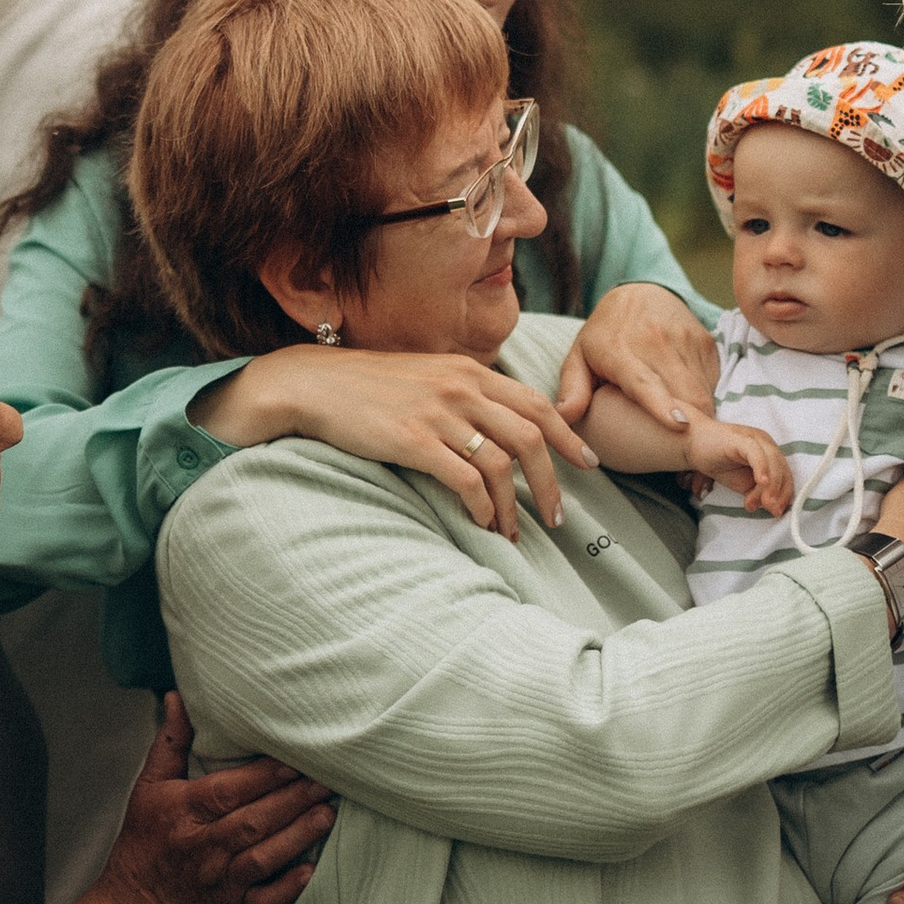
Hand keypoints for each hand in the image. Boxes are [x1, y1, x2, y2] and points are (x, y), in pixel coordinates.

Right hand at [100, 696, 335, 903]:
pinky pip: (262, 901)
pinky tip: (309, 870)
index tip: (293, 759)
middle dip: (291, 802)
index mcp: (181, 812)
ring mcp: (218, 880)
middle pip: (250, 823)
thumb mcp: (151, 786)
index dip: (262, 777)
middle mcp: (200, 847)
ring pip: (261, 859)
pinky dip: (286, 888)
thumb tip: (179, 697)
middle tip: (325, 781)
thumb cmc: (148, 837)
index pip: (224, 792)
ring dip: (297, 837)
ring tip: (326, 814)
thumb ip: (171, 741)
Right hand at [207, 346, 591, 540]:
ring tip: (514, 533)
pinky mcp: (413, 440)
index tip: (588, 464)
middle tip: (559, 516)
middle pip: (532, 437)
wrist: (315, 383)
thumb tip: (503, 425)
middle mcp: (461, 387)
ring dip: (514, 507)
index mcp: (470, 370)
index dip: (570, 436)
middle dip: (552, 482)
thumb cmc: (371, 386)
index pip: (538, 404)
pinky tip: (481, 524)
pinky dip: (481, 508)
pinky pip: (464, 481)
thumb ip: (467, 392)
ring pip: (501, 465)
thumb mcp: (428, 375)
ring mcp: (438, 413)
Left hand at [555, 281, 718, 436]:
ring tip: (690, 436)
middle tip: (687, 461)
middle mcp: (655, 341)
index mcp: (618, 349)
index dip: (661, 404)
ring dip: (699, 419)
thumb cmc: (605, 335)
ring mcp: (684, 340)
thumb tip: (563, 418)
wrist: (642, 292)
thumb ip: (572, 389)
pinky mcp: (706, 342)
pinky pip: (712, 383)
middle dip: (692, 428)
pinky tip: (689, 405)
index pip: (643, 380)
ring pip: (702, 392)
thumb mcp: (580, 357)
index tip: (678, 425)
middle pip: (684, 395)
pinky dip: (704, 401)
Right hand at [678, 420, 793, 517]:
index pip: (785, 475)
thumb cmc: (717, 461)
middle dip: (779, 493)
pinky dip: (762, 468)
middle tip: (770, 510)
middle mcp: (766, 443)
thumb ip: (757, 492)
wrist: (692, 444)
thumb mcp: (742, 483)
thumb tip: (770, 506)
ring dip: (770, 486)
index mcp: (769, 453)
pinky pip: (757, 454)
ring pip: (773, 462)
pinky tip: (761, 482)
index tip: (777, 512)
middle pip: (782, 469)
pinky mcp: (742, 438)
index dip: (784, 494)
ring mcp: (755, 438)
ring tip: (760, 503)